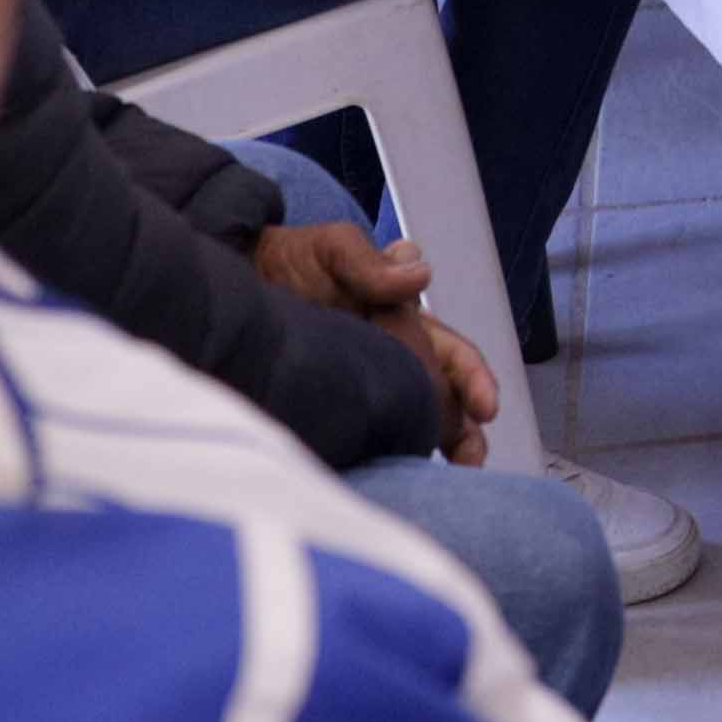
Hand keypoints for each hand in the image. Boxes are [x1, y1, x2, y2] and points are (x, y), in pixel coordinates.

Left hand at [251, 217, 497, 459]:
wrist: (236, 277)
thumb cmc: (291, 259)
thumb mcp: (333, 249)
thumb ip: (371, 264)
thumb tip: (419, 275)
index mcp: (406, 322)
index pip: (454, 354)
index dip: (474, 380)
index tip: (485, 407)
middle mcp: (395, 356)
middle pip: (443, 399)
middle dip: (465, 431)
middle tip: (471, 459)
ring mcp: (367, 381)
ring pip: (412, 420)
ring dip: (433, 446)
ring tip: (436, 472)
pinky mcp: (336, 403)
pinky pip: (367, 432)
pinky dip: (384, 452)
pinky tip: (386, 469)